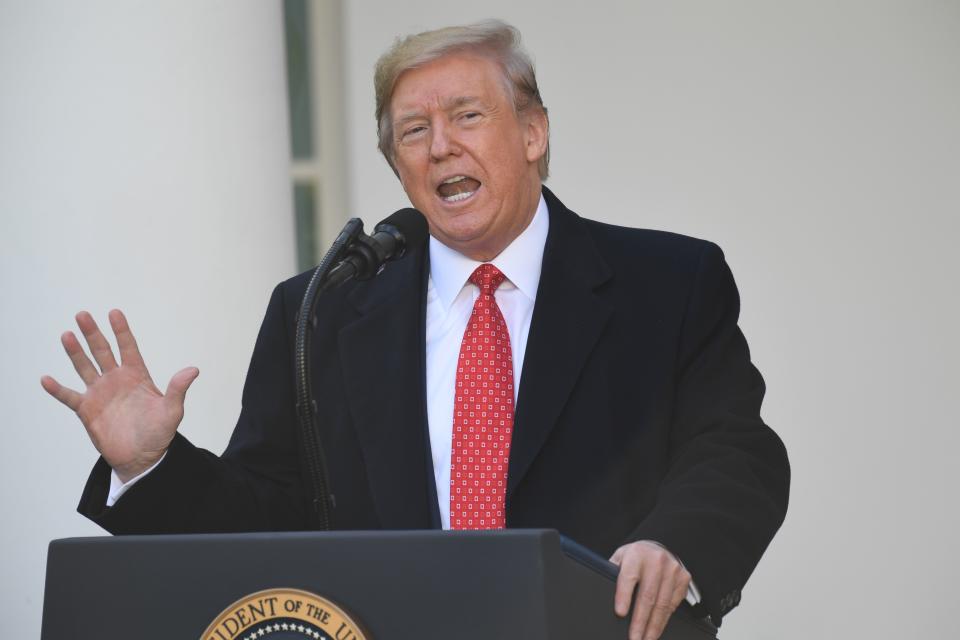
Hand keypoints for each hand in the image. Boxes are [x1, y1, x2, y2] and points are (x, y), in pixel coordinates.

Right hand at [41, 309, 197, 481]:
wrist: (142, 457)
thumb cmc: (159, 433)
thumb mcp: (172, 411)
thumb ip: (178, 389)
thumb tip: (193, 370)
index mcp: (137, 375)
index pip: (128, 347)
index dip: (121, 331)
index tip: (114, 312)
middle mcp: (116, 380)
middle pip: (102, 351)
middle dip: (93, 333)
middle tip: (82, 314)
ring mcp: (99, 393)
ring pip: (84, 367)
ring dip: (75, 352)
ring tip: (67, 335)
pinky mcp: (87, 410)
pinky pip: (69, 397)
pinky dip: (57, 389)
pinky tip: (46, 379)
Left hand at [610, 540, 690, 639]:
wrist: (658, 549)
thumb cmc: (636, 557)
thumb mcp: (621, 558)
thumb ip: (613, 572)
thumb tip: (603, 593)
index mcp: (636, 554)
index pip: (628, 577)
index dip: (624, 596)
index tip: (620, 613)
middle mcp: (656, 560)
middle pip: (647, 596)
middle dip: (640, 621)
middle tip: (634, 637)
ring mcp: (672, 569)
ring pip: (662, 604)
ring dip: (654, 626)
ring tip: (646, 638)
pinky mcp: (683, 579)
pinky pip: (673, 604)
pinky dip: (664, 619)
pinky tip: (657, 628)